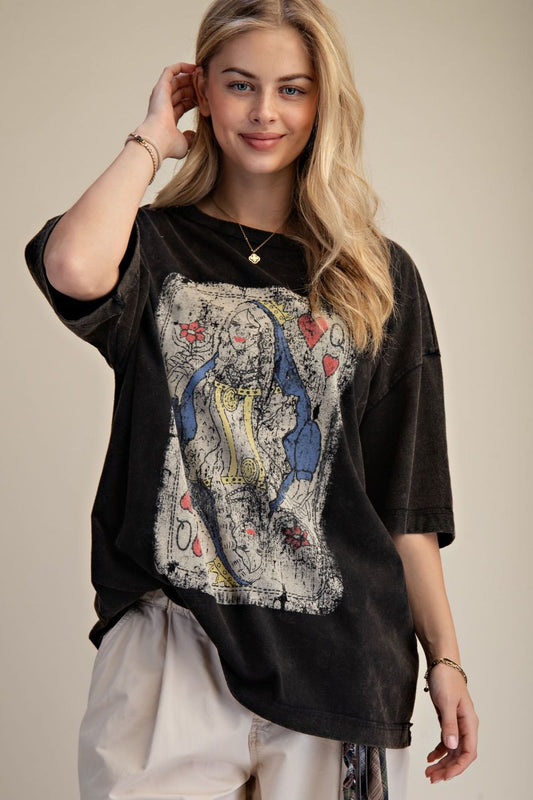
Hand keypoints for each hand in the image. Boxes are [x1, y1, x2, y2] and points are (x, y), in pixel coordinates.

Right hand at [135, 62, 197, 161]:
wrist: (158, 140)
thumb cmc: (168, 145)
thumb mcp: (184, 143)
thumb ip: (190, 138)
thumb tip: (193, 135)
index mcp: (168, 117)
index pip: (183, 104)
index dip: (195, 100)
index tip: (207, 99)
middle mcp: (164, 105)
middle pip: (181, 91)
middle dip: (194, 88)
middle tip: (206, 86)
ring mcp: (161, 95)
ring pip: (177, 80)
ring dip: (190, 77)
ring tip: (202, 75)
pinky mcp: (161, 87)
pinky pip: (170, 71)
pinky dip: (181, 67)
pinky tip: (193, 67)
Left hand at [425, 663, 478, 783]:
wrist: (441, 663)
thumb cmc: (445, 678)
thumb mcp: (445, 701)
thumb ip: (449, 724)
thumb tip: (451, 745)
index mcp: (469, 722)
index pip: (469, 752)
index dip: (458, 766)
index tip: (445, 775)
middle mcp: (466, 726)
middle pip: (460, 755)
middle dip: (447, 768)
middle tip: (432, 777)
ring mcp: (457, 724)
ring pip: (452, 750)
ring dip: (442, 762)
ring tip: (430, 772)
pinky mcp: (448, 720)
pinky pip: (446, 741)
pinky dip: (439, 751)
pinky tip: (430, 757)